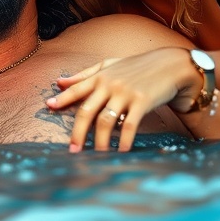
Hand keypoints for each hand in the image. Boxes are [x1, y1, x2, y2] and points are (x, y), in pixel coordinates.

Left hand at [46, 46, 195, 151]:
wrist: (171, 64)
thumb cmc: (138, 66)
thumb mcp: (110, 64)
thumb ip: (84, 74)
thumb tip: (59, 82)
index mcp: (101, 76)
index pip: (76, 89)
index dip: (62, 99)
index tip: (49, 108)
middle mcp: (109, 84)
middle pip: (87, 111)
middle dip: (77, 133)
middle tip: (73, 150)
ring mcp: (125, 93)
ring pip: (105, 121)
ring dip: (99, 142)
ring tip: (95, 156)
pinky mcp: (142, 101)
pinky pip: (129, 125)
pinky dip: (124, 141)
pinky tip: (121, 152)